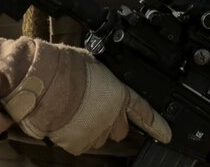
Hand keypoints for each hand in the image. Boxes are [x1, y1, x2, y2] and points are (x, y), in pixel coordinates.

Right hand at [2, 43, 170, 154]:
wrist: (42, 82)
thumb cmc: (64, 68)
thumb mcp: (94, 65)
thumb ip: (105, 80)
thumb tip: (101, 82)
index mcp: (119, 94)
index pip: (144, 112)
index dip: (157, 124)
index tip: (166, 134)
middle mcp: (112, 116)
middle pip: (119, 130)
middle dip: (110, 123)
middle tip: (93, 110)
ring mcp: (96, 132)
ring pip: (99, 138)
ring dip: (91, 129)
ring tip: (74, 112)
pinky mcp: (78, 144)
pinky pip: (80, 145)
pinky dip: (73, 137)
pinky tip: (65, 121)